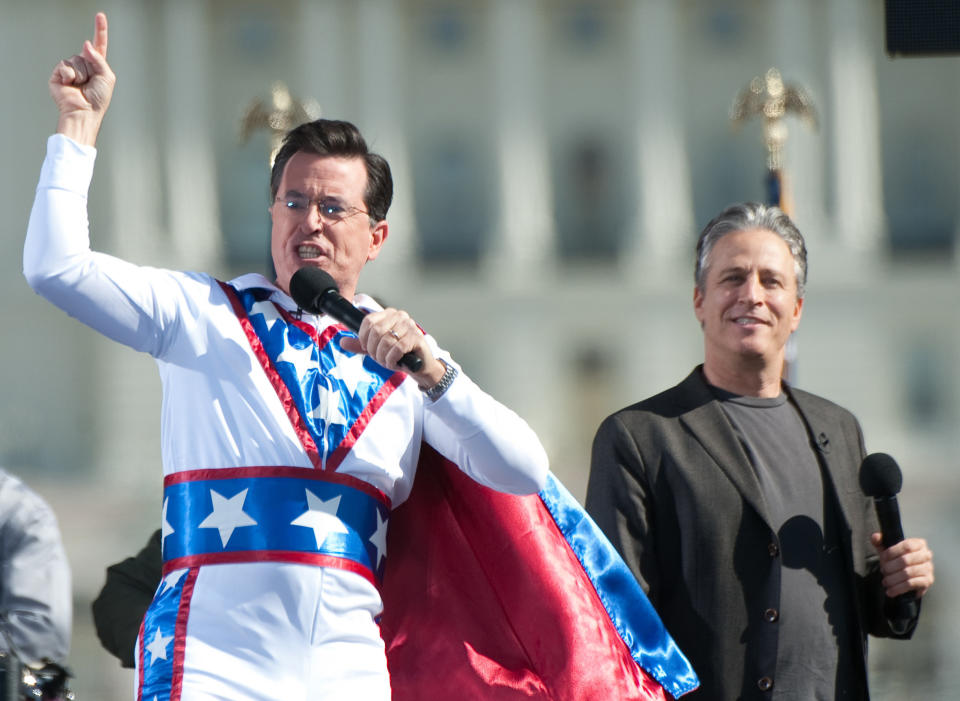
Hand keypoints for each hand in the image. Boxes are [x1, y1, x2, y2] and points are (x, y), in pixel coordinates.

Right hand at [49, 12, 114, 145]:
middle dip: (90, 68)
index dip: (100, 30)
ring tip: (81, 86)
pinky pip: (65, 65)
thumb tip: (85, 43)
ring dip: (81, 73)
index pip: (98, 45)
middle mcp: (83, 65)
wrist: (84, 112)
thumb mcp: (107, 77)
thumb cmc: (98, 99)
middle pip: (86, 53)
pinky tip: (71, 86)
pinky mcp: (59, 74)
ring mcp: (70, 69)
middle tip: (90, 83)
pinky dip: (70, 76)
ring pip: (76, 59)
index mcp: (96, 66)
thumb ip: (98, 58)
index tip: (100, 15)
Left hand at [339, 308, 445, 387]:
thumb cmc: (400, 355)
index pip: (368, 320)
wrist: (419, 366)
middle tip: (378, 357)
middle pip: (376, 330)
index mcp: (389, 315)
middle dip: (373, 349)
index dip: (363, 337)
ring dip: (383, 357)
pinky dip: (392, 360)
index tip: (366, 348)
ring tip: (387, 361)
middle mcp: (400, 317)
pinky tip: (395, 362)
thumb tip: (342, 341)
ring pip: (386, 340)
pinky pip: (397, 348)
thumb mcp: (377, 349)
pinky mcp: (416, 338)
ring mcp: (409, 326)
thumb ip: (360, 345)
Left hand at [871, 533, 933, 598]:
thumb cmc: (896, 559)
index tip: (883, 557)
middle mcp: (926, 555)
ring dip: (893, 579)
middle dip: (891, 567)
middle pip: (906, 560)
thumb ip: (880, 541)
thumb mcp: (887, 549)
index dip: (892, 551)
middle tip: (883, 571)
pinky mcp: (928, 581)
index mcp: (918, 543)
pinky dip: (899, 588)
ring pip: (908, 573)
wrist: (904, 575)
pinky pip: (911, 584)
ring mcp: (928, 568)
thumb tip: (875, 537)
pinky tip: (891, 591)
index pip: (907, 546)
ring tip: (885, 582)